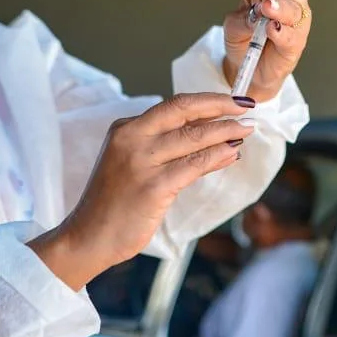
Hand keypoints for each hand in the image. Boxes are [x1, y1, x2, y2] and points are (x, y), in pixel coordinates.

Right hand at [29, 94, 254, 289]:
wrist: (89, 237)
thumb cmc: (113, 204)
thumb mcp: (133, 164)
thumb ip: (165, 147)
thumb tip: (211, 133)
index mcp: (125, 128)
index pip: (173, 105)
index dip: (207, 99)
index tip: (231, 99)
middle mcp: (131, 138)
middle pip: (185, 111)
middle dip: (221, 106)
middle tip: (247, 107)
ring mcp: (142, 161)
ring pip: (194, 137)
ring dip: (226, 132)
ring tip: (245, 131)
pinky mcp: (154, 186)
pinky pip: (195, 165)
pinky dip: (217, 157)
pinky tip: (230, 154)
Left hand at [222, 0, 315, 101]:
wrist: (250, 73)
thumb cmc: (244, 41)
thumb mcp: (234, 25)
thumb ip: (243, 17)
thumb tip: (259, 13)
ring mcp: (293, 19)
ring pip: (291, 6)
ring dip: (279, 5)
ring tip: (266, 7)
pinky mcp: (295, 41)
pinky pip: (290, 34)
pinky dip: (280, 30)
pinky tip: (273, 29)